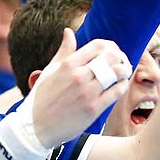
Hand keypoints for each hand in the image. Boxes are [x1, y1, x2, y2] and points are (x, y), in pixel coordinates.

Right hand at [25, 29, 130, 146]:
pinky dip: (122, 86)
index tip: (114, 51)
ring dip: (124, 71)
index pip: (98, 46)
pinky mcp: (93, 109)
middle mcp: (78, 76)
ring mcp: (87, 93)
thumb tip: (68, 31)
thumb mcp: (50, 71)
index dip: (110, 46)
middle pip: (110, 57)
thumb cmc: (42, 99)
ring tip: (124, 73)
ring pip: (116, 73)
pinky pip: (116, 92)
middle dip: (120, 57)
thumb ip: (63, 51)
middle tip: (122, 62)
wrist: (35, 128)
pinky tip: (120, 86)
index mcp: (68, 65)